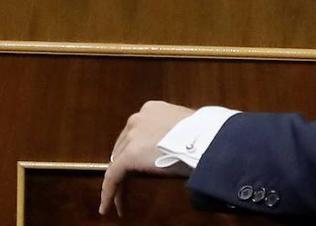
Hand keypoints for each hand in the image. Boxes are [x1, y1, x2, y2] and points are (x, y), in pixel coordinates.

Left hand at [100, 101, 195, 216]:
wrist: (206, 139)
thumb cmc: (204, 133)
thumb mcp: (185, 126)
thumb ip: (173, 132)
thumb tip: (174, 145)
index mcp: (151, 109)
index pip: (136, 133)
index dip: (135, 151)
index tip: (139, 163)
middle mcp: (137, 119)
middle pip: (123, 147)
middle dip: (124, 167)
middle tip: (126, 184)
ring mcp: (131, 137)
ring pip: (117, 164)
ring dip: (118, 182)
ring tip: (119, 200)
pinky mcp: (128, 156)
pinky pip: (113, 177)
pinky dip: (109, 193)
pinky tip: (108, 207)